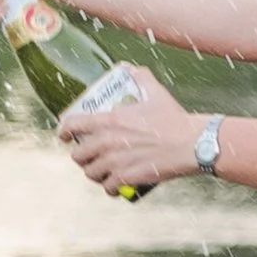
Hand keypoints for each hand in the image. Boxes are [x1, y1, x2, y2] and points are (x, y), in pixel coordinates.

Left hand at [59, 66, 201, 194]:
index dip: (64, 131)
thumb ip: (141, 78)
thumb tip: (131, 68)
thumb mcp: (156, 93)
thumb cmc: (174, 119)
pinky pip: (108, 188)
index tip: (64, 135)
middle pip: (78, 155)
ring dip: (95, 173)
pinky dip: (111, 188)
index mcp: (109, 120)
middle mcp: (106, 142)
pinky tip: (115, 187)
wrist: (192, 144)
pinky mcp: (127, 178)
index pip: (72, 125)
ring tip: (103, 172)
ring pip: (91, 173)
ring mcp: (115, 162)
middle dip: (82, 156)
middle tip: (91, 156)